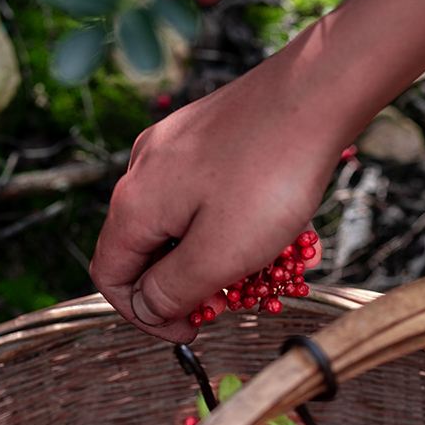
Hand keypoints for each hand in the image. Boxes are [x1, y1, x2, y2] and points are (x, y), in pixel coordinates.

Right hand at [90, 37, 341, 340]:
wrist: (314, 92)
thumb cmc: (270, 177)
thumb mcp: (220, 254)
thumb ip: (173, 290)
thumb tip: (147, 307)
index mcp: (133, 204)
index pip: (110, 276)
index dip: (143, 316)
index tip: (190, 332)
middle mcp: (142, 169)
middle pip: (143, 248)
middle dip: (182, 285)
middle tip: (229, 302)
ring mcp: (173, 146)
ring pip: (176, 221)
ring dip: (208, 255)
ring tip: (254, 267)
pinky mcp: (204, 133)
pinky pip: (202, 192)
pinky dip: (224, 221)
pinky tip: (264, 225)